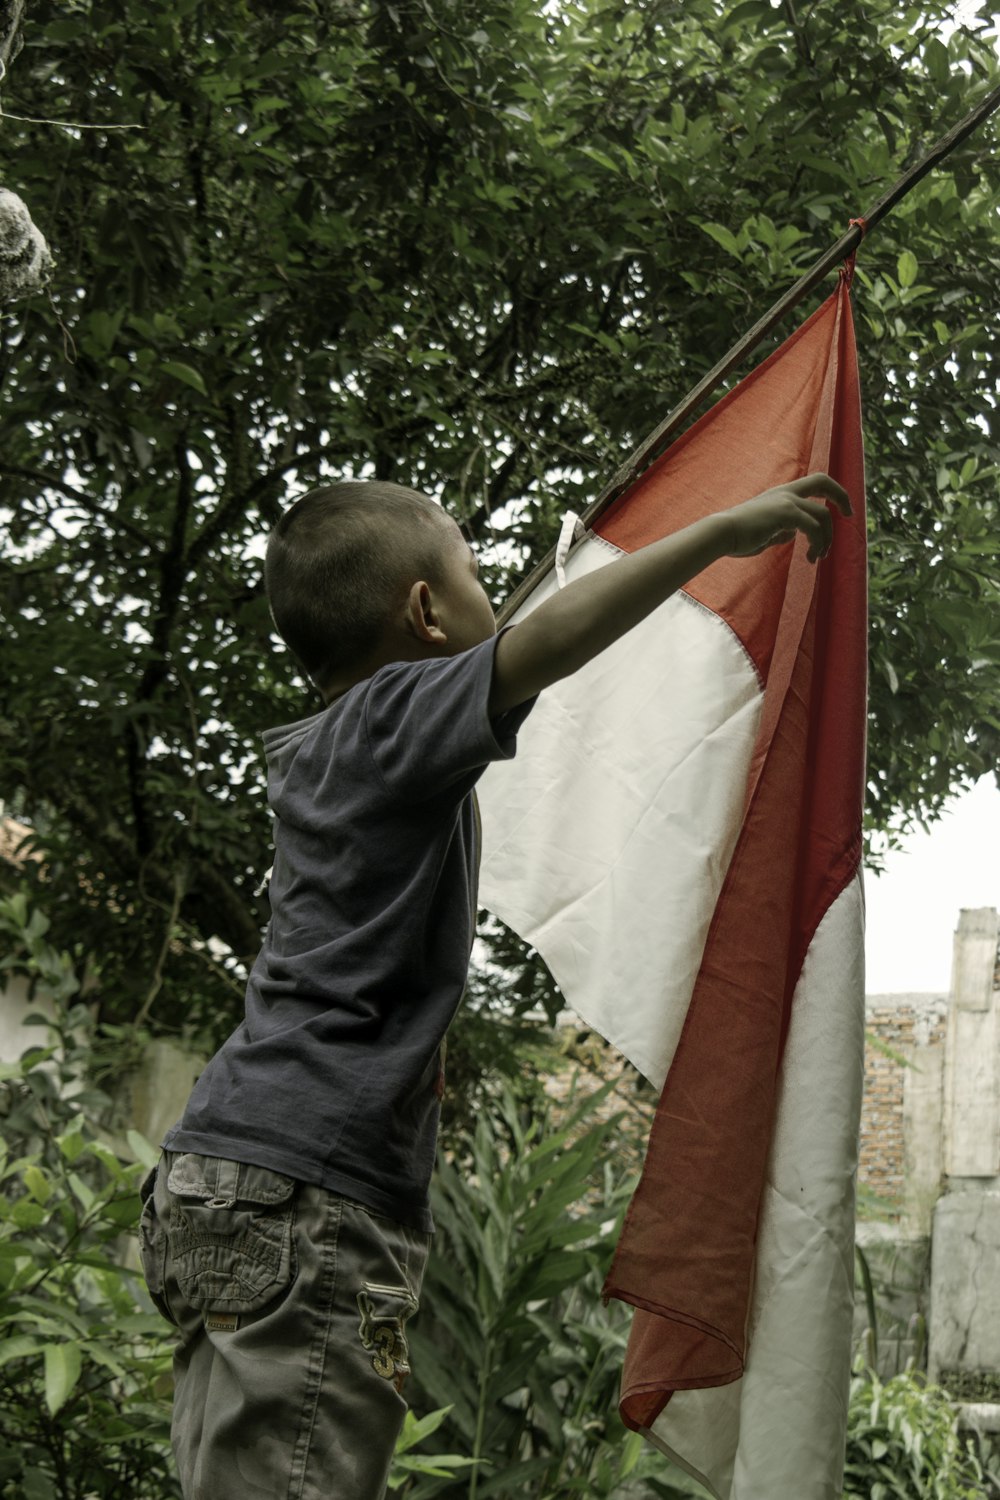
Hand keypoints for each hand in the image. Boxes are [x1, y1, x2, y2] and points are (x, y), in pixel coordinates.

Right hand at [725, 473, 851, 563]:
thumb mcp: (765, 531)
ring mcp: (786, 501)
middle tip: (850, 515)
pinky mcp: (785, 514)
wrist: (721, 534)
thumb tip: (792, 535)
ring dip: (826, 538)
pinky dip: (817, 543)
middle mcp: (785, 493)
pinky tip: (810, 558)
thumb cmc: (737, 536)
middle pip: (823, 482)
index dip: (832, 491)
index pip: (813, 483)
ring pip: (823, 514)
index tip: (841, 509)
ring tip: (817, 557)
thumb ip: (781, 530)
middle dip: (842, 496)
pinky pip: (814, 527)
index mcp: (780, 494)